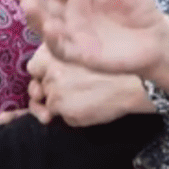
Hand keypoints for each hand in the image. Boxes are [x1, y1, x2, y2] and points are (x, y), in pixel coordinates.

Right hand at [9, 0, 166, 74]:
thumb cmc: (140, 9)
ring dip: (35, 15)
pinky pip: (62, 48)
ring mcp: (73, 34)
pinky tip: (50, 27)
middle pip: (44, 2)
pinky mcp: (81, 54)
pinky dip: (53, 39)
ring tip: (26, 3)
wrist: (156, 39)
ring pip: (46, 25)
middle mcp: (70, 13)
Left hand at [26, 44, 151, 126]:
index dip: (41, 75)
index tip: (49, 80)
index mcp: (56, 51)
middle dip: (44, 93)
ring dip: (56, 107)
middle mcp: (51, 69)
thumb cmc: (114, 67)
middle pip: (36, 86)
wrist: (135, 82)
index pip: (34, 66)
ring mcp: (55, 91)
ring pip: (46, 104)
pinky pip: (61, 117)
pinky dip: (71, 116)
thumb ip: (61, 62)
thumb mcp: (85, 54)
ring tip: (78, 103)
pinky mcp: (64, 110)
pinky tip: (89, 108)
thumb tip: (39, 80)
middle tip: (64, 94)